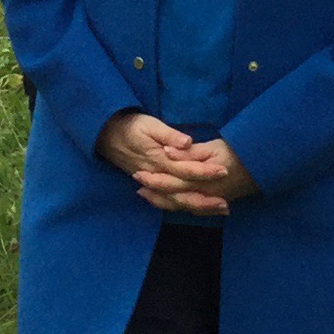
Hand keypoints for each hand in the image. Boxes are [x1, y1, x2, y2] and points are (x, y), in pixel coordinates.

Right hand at [97, 110, 257, 213]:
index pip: (185, 170)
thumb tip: (187, 143)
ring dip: (198, 207)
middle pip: (182, 194)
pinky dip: (184, 206)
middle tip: (226, 205)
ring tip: (219, 209)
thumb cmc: (131, 127)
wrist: (107, 135)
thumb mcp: (149, 124)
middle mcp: (156, 176)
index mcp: (158, 160)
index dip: (205, 172)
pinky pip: (168, 201)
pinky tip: (199, 209)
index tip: (224, 171)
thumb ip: (169, 135)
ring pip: (176, 201)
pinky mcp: (152, 185)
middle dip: (205, 201)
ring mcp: (153, 183)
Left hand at [134, 137, 258, 214]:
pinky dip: (180, 207)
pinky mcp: (216, 202)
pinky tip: (172, 204)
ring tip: (148, 197)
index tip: (138, 174)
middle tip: (138, 188)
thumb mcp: (213, 147)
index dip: (154, 179)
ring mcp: (211, 200)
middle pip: (174, 198)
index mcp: (201, 180)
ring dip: (163, 202)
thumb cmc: (237, 152)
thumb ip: (190, 153)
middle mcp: (204, 194)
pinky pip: (194, 209)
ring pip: (182, 206)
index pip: (172, 182)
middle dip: (155, 194)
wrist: (264, 165)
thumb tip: (168, 152)